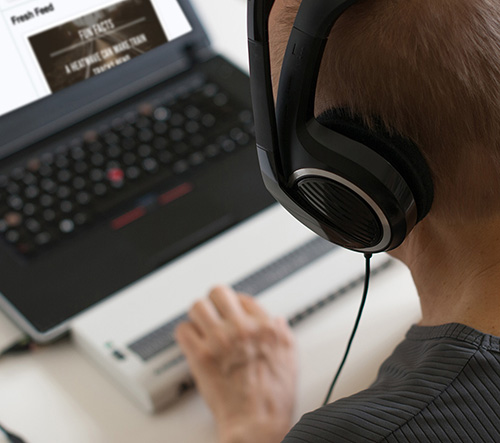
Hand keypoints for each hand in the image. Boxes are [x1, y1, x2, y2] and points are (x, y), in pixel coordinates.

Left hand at [175, 286, 296, 442]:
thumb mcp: (290, 358)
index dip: (236, 304)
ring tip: (200, 324)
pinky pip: (183, 330)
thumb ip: (283, 334)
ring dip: (198, 315)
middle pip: (219, 293)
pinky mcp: (200, 356)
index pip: (244, 298)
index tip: (232, 311)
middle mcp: (242, 329)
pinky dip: (185, 334)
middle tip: (213, 311)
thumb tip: (277, 322)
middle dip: (215, 302)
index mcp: (265, 328)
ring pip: (197, 307)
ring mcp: (219, 341)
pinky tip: (191, 341)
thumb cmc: (273, 397)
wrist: (256, 423)